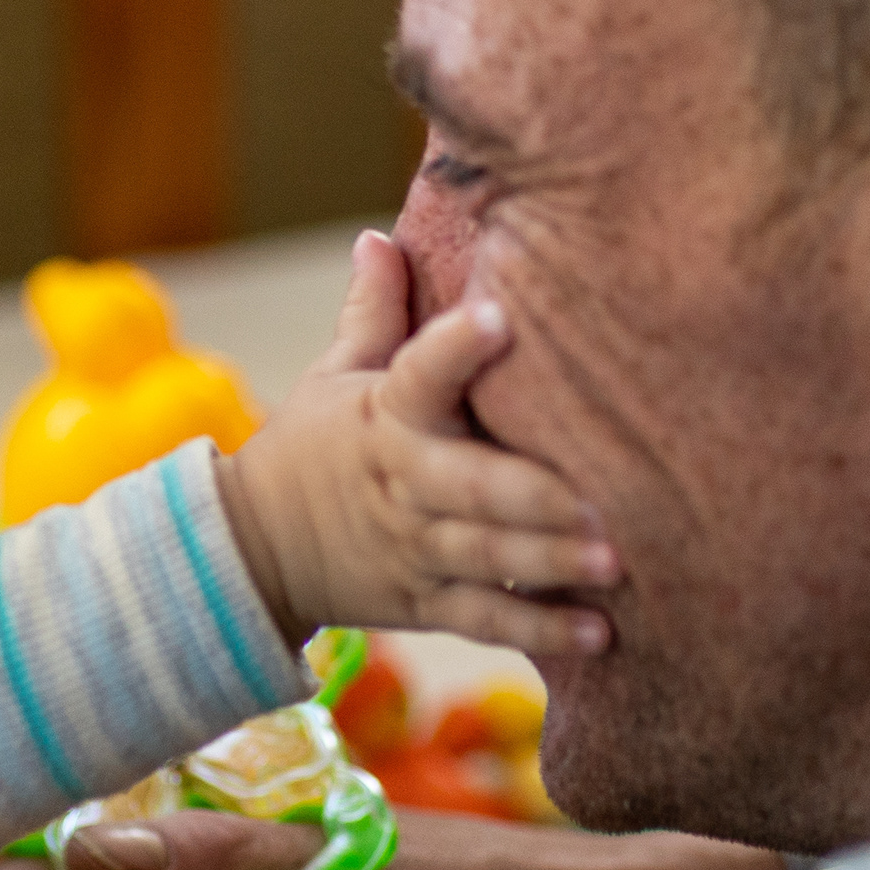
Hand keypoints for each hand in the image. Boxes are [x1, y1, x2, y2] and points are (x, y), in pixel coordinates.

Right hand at [213, 234, 616, 656]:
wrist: (254, 550)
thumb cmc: (314, 447)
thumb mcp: (335, 374)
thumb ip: (372, 310)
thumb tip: (378, 235)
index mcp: (385, 416)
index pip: (417, 373)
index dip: (455, 348)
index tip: (499, 317)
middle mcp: (404, 484)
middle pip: (468, 489)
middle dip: (533, 496)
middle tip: (602, 501)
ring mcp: (416, 550)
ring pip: (485, 556)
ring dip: (548, 563)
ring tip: (616, 566)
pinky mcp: (424, 603)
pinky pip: (485, 620)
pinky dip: (539, 631)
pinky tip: (599, 634)